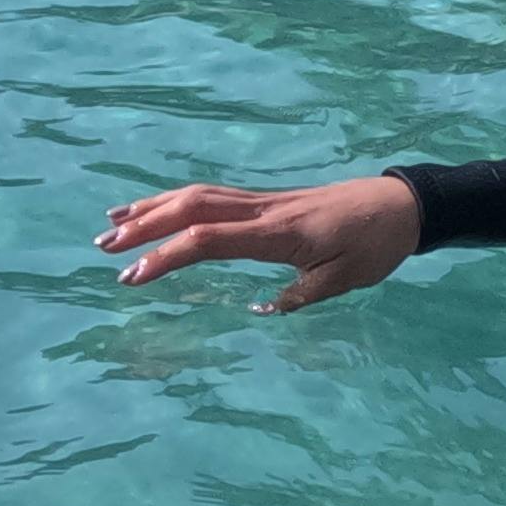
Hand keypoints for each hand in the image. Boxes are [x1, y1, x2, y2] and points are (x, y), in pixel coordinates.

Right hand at [96, 172, 421, 310]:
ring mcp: (263, 200)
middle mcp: (263, 210)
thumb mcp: (343, 282)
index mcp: (278, 234)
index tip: (132, 277)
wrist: (402, 205)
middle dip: (145, 227)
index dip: (166, 257)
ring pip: (198, 196)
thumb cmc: (375, 247)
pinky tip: (158, 209)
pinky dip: (178, 200)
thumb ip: (299, 296)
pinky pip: (214, 195)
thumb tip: (256, 309)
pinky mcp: (266, 199)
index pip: (209, 240)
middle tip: (103, 249)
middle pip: (193, 209)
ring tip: (112, 225)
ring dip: (153, 208)